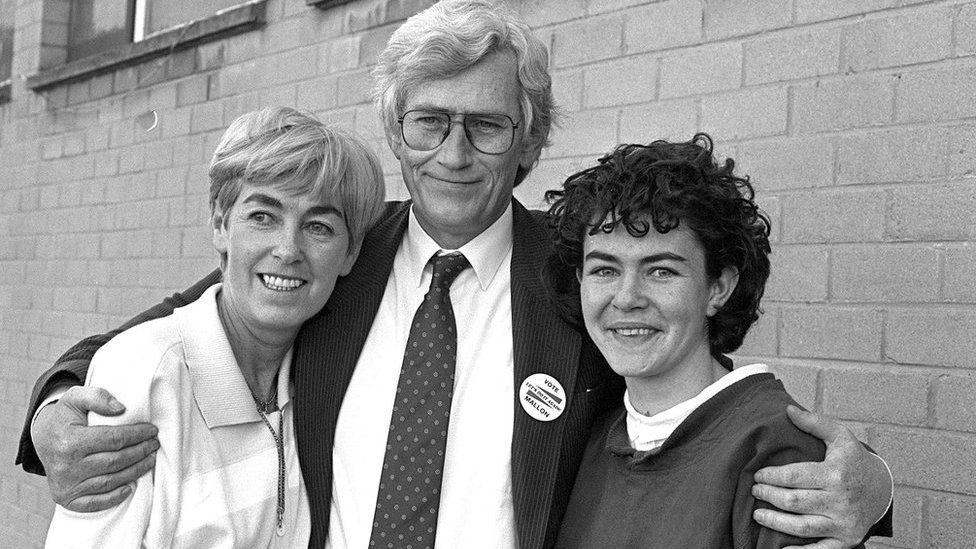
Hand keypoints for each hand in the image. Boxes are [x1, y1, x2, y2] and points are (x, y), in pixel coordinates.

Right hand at [31, 386, 159, 511]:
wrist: (43, 440)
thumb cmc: (64, 418)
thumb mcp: (75, 397)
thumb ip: (97, 396)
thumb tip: (120, 408)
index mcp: (70, 441)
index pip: (113, 439)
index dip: (137, 434)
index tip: (152, 430)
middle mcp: (66, 466)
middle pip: (115, 461)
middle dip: (140, 452)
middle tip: (154, 444)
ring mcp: (66, 484)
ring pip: (110, 481)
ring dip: (135, 472)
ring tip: (150, 460)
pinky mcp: (66, 498)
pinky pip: (94, 503)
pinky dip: (114, 497)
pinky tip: (130, 487)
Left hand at [751, 405, 891, 548]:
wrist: (882, 489)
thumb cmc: (854, 460)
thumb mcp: (840, 436)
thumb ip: (814, 423)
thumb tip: (788, 410)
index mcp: (836, 474)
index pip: (795, 476)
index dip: (772, 476)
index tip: (757, 474)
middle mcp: (840, 500)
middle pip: (795, 501)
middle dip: (769, 496)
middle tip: (755, 491)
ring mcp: (843, 523)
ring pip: (802, 527)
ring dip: (776, 522)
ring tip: (758, 514)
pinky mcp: (846, 540)